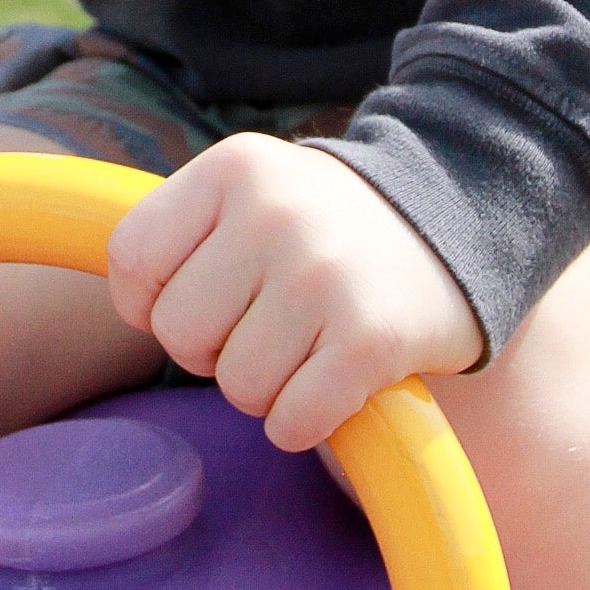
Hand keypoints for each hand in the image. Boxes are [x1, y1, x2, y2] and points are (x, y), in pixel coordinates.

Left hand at [106, 135, 482, 451]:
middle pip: (177, 333)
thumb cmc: (326, 227)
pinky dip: (305, 421)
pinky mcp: (370, 340)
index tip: (200, 296)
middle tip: (265, 322)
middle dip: (212, 347)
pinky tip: (333, 382)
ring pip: (235, 386)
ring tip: (307, 343)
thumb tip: (128, 305)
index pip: (132, 260)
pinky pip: (292, 422)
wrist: (460, 224)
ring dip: (265, 386)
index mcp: (234, 168)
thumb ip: (181, 231)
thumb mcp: (252, 190)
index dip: (151, 300)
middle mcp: (275, 214)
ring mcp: (324, 277)